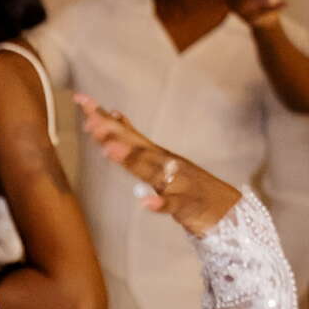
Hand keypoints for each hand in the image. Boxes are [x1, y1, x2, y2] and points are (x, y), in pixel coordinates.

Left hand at [75, 96, 239, 239]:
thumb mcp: (159, 161)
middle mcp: (165, 163)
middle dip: (112, 133)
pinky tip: (147, 202)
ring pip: (151, 170)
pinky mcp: (186, 205)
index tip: (80, 99)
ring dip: (132, 160)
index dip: (102, 117)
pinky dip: (160, 203)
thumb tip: (113, 115)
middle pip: (135, 145)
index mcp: (155, 154)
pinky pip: (172, 205)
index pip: (125, 132)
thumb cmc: (188, 186)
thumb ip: (136, 142)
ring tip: (110, 150)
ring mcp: (177, 182)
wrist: (228, 209)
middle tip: (89, 121)